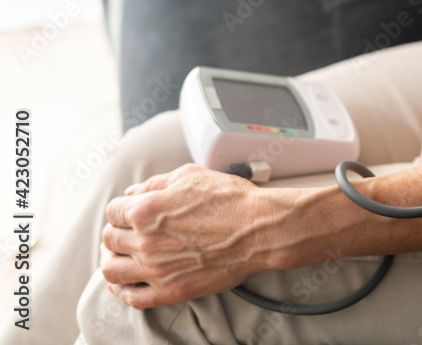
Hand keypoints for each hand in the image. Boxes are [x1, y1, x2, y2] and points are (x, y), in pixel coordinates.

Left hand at [100, 164, 286, 308]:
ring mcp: (156, 270)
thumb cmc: (231, 200)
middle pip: (109, 239)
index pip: (113, 211)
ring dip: (111, 261)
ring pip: (112, 271)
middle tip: (128, 231)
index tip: (130, 211)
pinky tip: (124, 284)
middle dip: (117, 232)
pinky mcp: (171, 290)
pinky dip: (122, 291)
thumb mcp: (191, 176)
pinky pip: (132, 297)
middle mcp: (145, 242)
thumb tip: (132, 193)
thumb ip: (155, 184)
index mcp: (146, 211)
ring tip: (121, 257)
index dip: (122, 208)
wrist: (260, 230)